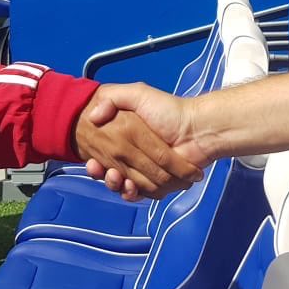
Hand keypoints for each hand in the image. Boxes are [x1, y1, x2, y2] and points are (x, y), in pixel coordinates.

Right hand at [72, 105, 201, 200]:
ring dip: (116, 185)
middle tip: (101, 168)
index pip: (103, 154)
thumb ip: (114, 98)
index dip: (95, 162)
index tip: (92, 162)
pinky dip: (133, 194)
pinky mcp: (157, 184)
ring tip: (116, 177)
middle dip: (105, 174)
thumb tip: (93, 115)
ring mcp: (145, 170)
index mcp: (127, 136)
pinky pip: (140, 194)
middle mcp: (134, 155)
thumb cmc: (168, 109)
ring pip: (123, 185)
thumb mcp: (138, 94)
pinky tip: (129, 187)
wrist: (196, 128)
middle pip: (112, 173)